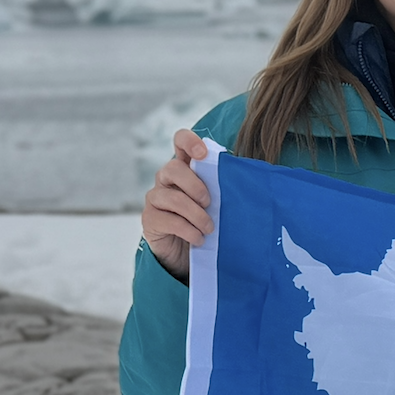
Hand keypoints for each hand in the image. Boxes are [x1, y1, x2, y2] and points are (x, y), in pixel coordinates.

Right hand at [141, 129, 213, 280]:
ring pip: (174, 198)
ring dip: (197, 214)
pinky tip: (199, 238)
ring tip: (209, 228)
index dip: (189, 141)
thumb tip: (244, 178)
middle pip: (174, 168)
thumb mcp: (215, 201)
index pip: (180, 141)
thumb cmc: (204, 220)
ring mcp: (155, 198)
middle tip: (210, 203)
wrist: (185, 252)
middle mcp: (165, 178)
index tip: (203, 154)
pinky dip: (189, 231)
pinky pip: (170, 220)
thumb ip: (221, 186)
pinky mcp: (150, 219)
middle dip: (196, 186)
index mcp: (184, 167)